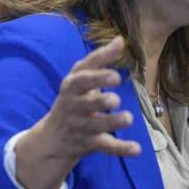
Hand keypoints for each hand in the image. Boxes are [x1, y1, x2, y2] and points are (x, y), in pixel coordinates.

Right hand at [14, 37, 140, 188]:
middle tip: (115, 99)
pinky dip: (120, 149)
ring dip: (111, 122)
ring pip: (95, 126)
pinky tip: (137, 149)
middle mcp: (73, 107)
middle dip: (99, 101)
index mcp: (71, 87)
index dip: (97, 76)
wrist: (51, 139)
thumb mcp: (80, 78)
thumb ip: (99, 59)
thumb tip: (120, 39)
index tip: (116, 74)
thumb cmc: (73, 99)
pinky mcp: (88, 143)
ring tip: (128, 118)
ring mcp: (80, 126)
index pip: (81, 79)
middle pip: (85, 104)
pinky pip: (105, 146)